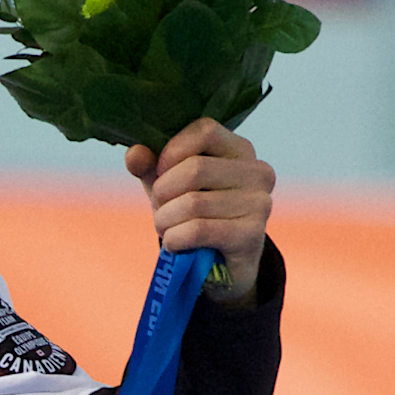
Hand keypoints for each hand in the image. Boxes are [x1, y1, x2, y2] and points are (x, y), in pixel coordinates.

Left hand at [125, 118, 273, 301]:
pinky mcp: (252, 235)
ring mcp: (260, 203)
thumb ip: (149, 165)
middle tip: (160, 208)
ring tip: (166, 228)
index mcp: (240, 150)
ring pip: (193, 203)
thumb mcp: (167, 184)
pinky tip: (174, 244)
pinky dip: (174, 239)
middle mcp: (258, 172)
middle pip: (194, 169)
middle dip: (163, 192)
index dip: (171, 150)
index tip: (160, 172)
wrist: (217, 264)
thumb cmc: (191, 213)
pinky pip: (198, 230)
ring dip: (165, 220)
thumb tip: (135, 153)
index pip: (204, 129)